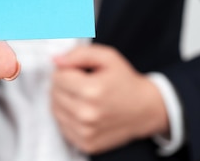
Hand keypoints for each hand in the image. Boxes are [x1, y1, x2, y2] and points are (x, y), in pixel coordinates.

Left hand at [51, 44, 168, 153]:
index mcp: (91, 90)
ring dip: (64, 101)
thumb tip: (56, 60)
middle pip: (54, 94)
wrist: (145, 109)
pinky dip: (69, 117)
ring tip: (83, 97)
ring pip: (55, 110)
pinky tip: (83, 111)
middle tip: (82, 84)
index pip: (57, 77)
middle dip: (64, 85)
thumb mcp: (107, 58)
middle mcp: (87, 114)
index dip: (66, 71)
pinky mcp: (86, 144)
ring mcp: (86, 132)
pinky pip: (62, 126)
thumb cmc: (125, 81)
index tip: (79, 72)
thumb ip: (79, 54)